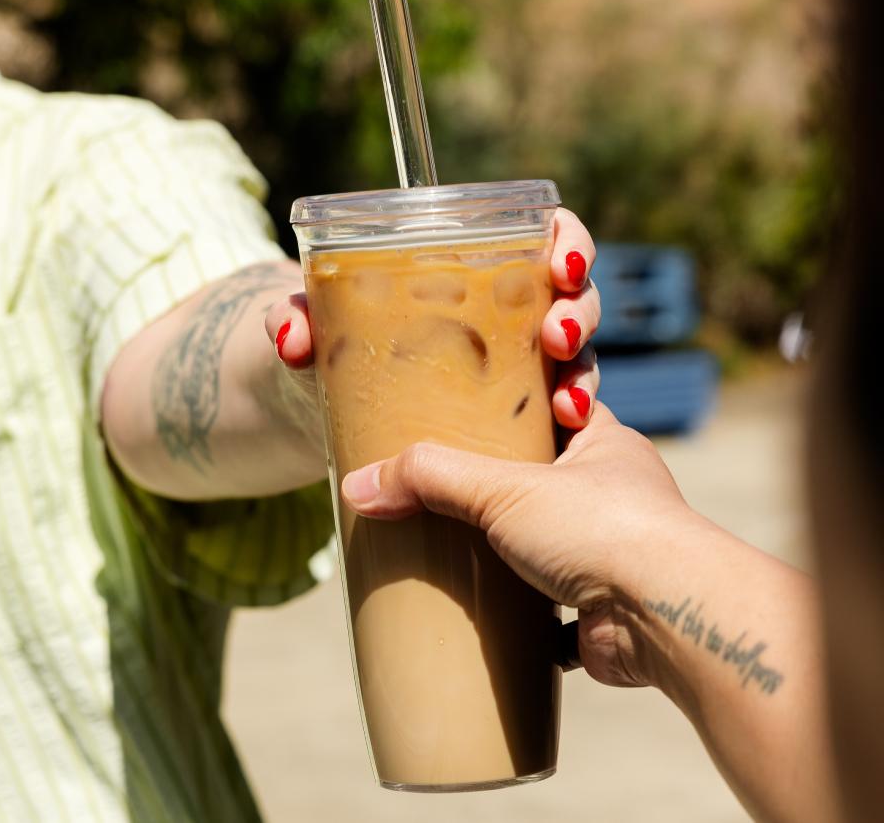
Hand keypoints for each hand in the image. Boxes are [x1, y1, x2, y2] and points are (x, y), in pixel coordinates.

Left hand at [264, 207, 601, 428]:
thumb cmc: (329, 350)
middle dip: (578, 312)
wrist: (323, 412)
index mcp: (470, 273)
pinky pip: (560, 415)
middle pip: (570, 298)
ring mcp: (515, 369)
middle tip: (556, 335)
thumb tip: (292, 337)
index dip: (569, 242)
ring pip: (576, 357)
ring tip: (564, 401)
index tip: (561, 263)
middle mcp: (504, 316)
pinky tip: (563, 432)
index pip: (542, 238)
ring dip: (583, 372)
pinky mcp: (515, 419)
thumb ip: (291, 319)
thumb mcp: (313, 331)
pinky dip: (571, 420)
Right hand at [339, 403, 705, 688]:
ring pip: (547, 546)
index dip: (519, 406)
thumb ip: (430, 478)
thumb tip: (358, 487)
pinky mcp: (599, 611)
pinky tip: (483, 611)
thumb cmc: (605, 528)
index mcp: (604, 445)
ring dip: (507, 553)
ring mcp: (609, 555)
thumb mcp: (504, 488)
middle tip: (442, 483)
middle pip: (544, 481)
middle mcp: (612, 496)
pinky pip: (552, 610)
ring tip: (448, 546)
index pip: (558, 408)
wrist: (667, 618)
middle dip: (499, 488)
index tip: (471, 408)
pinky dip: (522, 614)